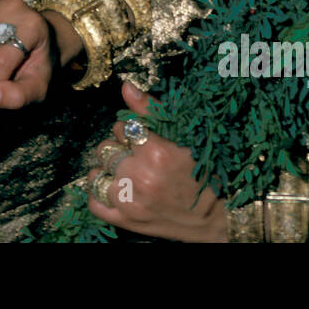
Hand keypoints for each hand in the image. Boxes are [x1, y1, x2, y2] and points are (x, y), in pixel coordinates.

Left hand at [85, 82, 227, 241]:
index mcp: (156, 153)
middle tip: (135, 157)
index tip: (141, 139)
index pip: (122, 128)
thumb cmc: (203, 175)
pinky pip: (94, 203)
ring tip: (126, 175)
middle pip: (106, 150)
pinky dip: (100, 195)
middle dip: (118, 150)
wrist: (215, 218)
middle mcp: (140, 177)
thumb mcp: (183, 139)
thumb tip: (126, 87)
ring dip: (108, 172)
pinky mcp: (125, 221)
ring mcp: (130, 202)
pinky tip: (114, 190)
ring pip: (96, 174)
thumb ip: (151, 111)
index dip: (130, 131)